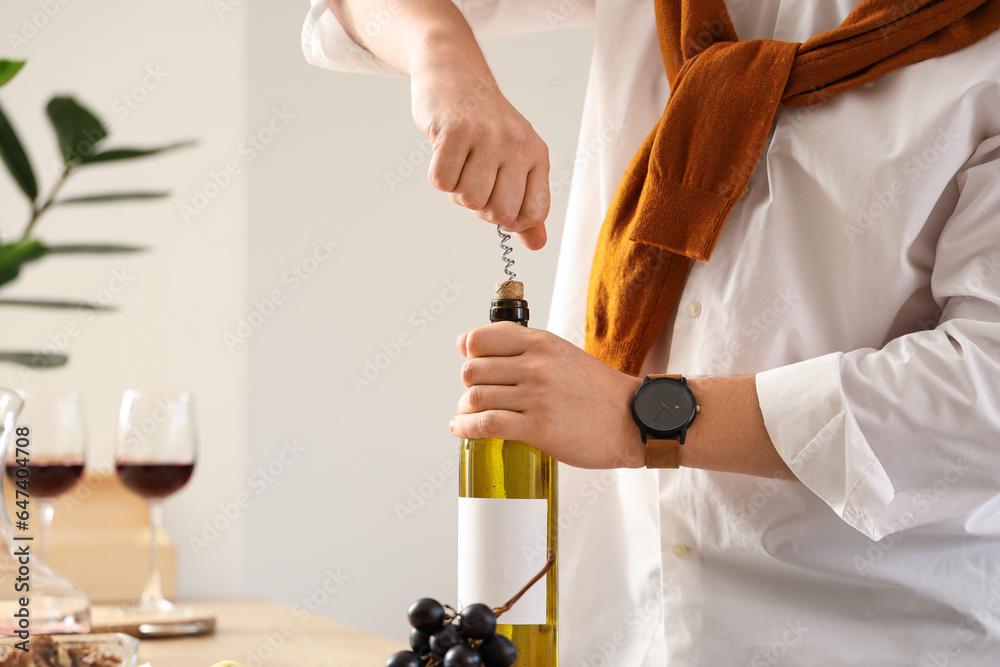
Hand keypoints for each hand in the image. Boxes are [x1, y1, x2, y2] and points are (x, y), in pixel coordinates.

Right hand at [410, 61, 549, 249]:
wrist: (455, 76)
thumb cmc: (485, 126)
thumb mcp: (516, 160)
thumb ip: (526, 204)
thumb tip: (537, 244)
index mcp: (536, 155)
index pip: (534, 213)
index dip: (512, 221)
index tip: (498, 203)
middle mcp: (516, 145)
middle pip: (499, 213)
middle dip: (480, 207)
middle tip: (475, 178)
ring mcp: (485, 136)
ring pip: (468, 199)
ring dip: (457, 190)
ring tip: (461, 162)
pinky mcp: (453, 131)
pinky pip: (442, 181)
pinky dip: (439, 176)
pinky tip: (445, 152)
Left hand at [450, 322, 644, 468]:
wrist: (631, 421)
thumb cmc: (596, 390)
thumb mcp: (560, 353)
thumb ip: (518, 345)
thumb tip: (465, 343)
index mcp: (541, 343)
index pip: (480, 339)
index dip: (470, 353)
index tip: (475, 364)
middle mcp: (536, 365)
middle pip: (472, 371)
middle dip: (469, 385)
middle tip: (480, 395)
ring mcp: (536, 397)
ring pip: (475, 398)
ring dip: (466, 410)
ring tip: (473, 415)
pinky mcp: (537, 428)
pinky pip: (485, 425)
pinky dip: (467, 429)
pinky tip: (463, 430)